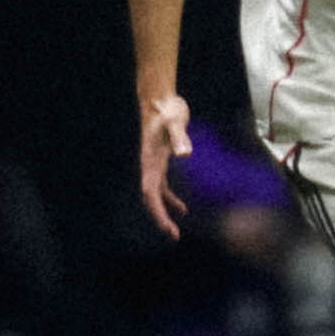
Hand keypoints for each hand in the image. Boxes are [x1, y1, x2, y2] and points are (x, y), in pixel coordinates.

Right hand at [139, 95, 192, 239]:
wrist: (160, 99)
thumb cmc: (167, 110)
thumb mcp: (175, 123)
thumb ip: (180, 138)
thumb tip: (185, 154)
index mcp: (150, 162)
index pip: (151, 193)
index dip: (158, 211)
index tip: (168, 226)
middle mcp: (149, 166)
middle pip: (152, 199)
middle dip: (161, 218)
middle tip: (174, 236)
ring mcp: (155, 164)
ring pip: (157, 195)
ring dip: (165, 212)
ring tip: (176, 230)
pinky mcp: (162, 160)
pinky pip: (164, 186)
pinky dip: (172, 199)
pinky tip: (183, 208)